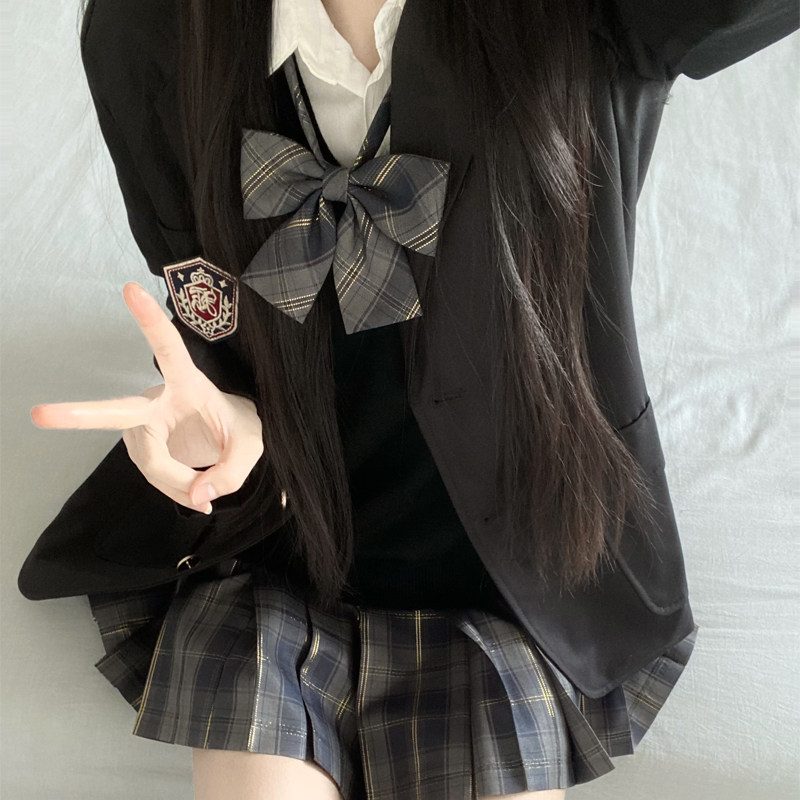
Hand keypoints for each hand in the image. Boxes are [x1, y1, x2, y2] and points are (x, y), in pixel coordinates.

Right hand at [30, 282, 263, 513]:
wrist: (230, 437)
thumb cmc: (241, 429)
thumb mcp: (252, 447)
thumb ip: (231, 472)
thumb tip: (197, 498)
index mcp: (188, 383)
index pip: (169, 349)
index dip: (150, 321)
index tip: (131, 288)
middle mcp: (156, 401)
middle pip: (119, 413)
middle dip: (80, 415)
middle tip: (40, 415)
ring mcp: (143, 426)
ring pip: (153, 466)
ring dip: (182, 484)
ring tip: (206, 488)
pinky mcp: (139, 446)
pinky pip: (155, 477)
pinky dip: (177, 490)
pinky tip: (193, 490)